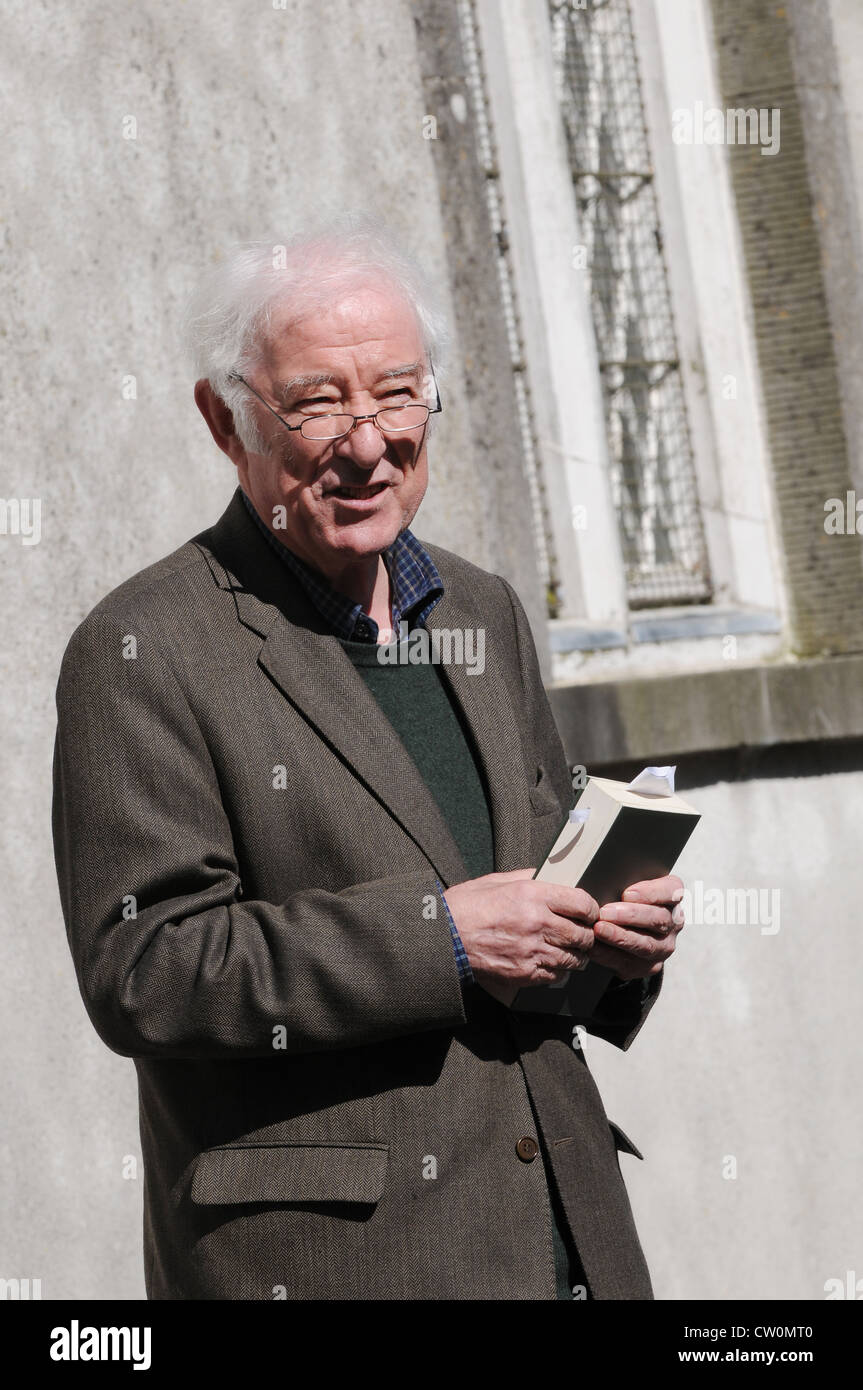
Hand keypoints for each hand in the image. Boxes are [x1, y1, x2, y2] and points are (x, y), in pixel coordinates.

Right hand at [443, 869, 598, 1007]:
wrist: (444, 937)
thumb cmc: (466, 906)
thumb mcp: (497, 881)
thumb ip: (527, 877)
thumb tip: (547, 876)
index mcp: (533, 895)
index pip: (582, 904)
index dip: (591, 909)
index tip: (588, 912)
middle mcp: (537, 923)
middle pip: (583, 935)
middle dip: (586, 934)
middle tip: (581, 933)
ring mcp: (532, 951)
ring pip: (574, 959)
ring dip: (575, 954)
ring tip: (568, 949)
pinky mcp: (524, 973)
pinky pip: (556, 975)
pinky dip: (557, 970)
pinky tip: (549, 961)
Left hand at [590, 874, 684, 981]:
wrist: (628, 933)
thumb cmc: (625, 901)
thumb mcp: (629, 888)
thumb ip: (623, 884)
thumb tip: (604, 881)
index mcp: (672, 897)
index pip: (672, 891)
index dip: (651, 892)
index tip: (626, 893)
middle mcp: (673, 923)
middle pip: (658, 919)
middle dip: (630, 916)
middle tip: (605, 912)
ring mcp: (664, 947)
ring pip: (646, 944)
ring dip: (620, 937)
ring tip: (598, 930)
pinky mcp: (649, 966)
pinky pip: (630, 963)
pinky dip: (609, 954)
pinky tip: (594, 947)